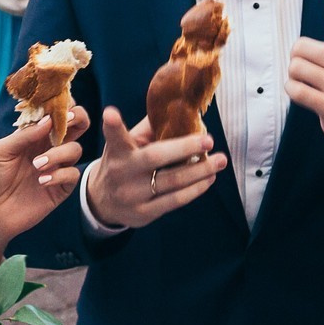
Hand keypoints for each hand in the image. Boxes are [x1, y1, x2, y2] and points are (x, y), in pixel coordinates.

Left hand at [0, 107, 91, 243]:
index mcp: (34, 135)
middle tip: (66, 120)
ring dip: (59, 153)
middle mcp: (48, 148)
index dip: (60, 105)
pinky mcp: (61, 188)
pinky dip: (60, 174)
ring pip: (75, 149)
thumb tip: (49, 119)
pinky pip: (73, 174)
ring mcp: (56, 167)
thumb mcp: (1, 151)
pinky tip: (41, 181)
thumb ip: (25, 135)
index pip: (54, 114)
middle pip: (76, 126)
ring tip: (37, 165)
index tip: (59, 104)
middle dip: (77, 118)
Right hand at [85, 106, 227, 228]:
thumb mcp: (126, 144)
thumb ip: (149, 128)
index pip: (114, 136)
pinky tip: (209, 178)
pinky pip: (175, 200)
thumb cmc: (123, 163)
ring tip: (220, 161)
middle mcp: (122, 172)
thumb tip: (182, 111)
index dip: (113, 125)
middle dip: (184, 148)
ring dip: (200, 171)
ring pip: (172, 181)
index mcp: (117, 151)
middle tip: (209, 140)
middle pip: (154, 157)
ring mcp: (132, 195)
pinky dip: (195, 189)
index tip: (111, 113)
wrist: (103, 201)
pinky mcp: (143, 213)